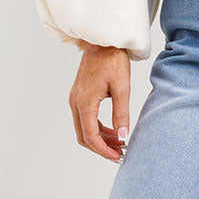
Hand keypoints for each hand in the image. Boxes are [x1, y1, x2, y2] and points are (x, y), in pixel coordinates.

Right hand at [69, 44, 131, 162]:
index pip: (90, 135)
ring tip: (120, 144)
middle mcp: (75, 102)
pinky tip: (113, 130)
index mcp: (85, 102)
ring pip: (84, 128)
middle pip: (84, 136)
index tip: (117, 157)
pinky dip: (98, 128)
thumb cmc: (113, 61)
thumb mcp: (122, 88)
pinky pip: (85, 119)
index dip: (103, 150)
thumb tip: (122, 137)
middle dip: (101, 148)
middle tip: (120, 154)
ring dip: (100, 139)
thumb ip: (121, 114)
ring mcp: (75, 99)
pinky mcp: (79, 96)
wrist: (103, 41)